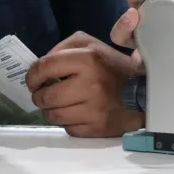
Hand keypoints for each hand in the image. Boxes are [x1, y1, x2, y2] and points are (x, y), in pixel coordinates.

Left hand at [25, 32, 143, 137]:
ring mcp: (95, 109)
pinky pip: (68, 128)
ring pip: (53, 116)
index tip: (32, 81)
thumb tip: (40, 66)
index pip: (44, 68)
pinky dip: (68, 122)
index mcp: (88, 59)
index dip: (32, 76)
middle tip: (44, 94)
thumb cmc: (110, 66)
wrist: (142, 92)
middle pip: (45, 97)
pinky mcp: (97, 128)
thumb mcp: (89, 44)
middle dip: (39, 96)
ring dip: (51, 110)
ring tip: (59, 104)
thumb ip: (63, 48)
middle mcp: (91, 85)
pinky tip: (76, 113)